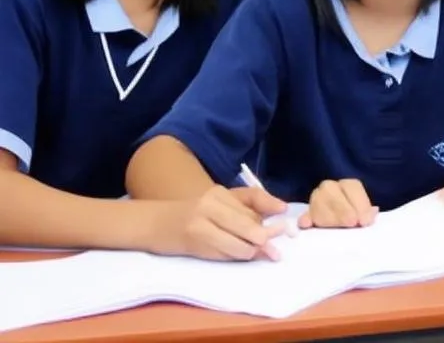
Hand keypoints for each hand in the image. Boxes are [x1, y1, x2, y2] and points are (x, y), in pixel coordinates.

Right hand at [155, 185, 288, 261]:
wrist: (152, 223)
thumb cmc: (190, 214)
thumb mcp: (216, 203)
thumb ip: (245, 207)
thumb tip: (280, 210)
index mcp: (219, 192)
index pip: (252, 206)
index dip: (269, 220)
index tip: (285, 229)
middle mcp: (211, 203)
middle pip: (248, 224)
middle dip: (265, 239)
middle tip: (276, 251)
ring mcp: (201, 222)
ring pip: (238, 241)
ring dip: (251, 251)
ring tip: (260, 255)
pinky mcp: (194, 241)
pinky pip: (223, 252)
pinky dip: (235, 256)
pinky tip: (240, 256)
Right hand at [301, 179, 376, 228]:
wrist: (338, 218)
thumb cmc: (355, 216)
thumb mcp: (364, 212)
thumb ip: (367, 211)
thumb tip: (373, 212)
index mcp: (347, 185)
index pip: (353, 188)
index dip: (360, 204)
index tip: (364, 221)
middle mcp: (330, 187)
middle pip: (334, 194)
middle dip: (344, 210)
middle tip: (352, 224)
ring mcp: (315, 200)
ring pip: (318, 203)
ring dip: (329, 217)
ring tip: (337, 228)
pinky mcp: (306, 215)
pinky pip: (305, 215)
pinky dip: (306, 219)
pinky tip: (307, 224)